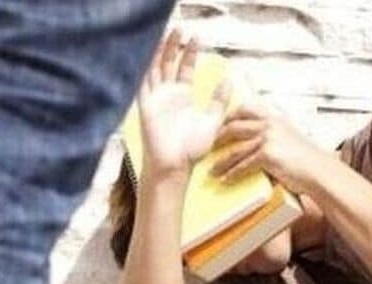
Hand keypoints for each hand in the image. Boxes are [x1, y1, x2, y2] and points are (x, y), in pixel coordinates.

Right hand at [137, 29, 231, 176]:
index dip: (190, 53)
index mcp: (183, 97)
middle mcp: (168, 95)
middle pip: (169, 63)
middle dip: (174, 46)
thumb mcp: (213, 121)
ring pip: (155, 68)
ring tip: (167, 35)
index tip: (197, 38)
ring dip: (159, 52)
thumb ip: (219, 101)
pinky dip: (145, 67)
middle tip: (180, 30)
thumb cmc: (192, 149)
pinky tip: (148, 53)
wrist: (175, 166)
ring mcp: (155, 99)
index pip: (185, 68)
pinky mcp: (145, 105)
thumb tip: (229, 80)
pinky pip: (143, 82)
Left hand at [209, 102, 322, 194]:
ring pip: (236, 148)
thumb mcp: (289, 135)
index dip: (229, 115)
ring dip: (221, 161)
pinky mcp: (267, 155)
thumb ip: (273, 132)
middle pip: (234, 126)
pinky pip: (243, 165)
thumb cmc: (306, 157)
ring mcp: (267, 138)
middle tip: (208, 147)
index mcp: (274, 116)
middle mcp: (269, 124)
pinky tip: (225, 179)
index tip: (218, 123)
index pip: (245, 108)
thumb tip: (254, 138)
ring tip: (212, 169)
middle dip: (218, 137)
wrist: (318, 170)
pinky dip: (232, 174)